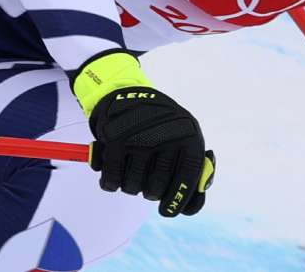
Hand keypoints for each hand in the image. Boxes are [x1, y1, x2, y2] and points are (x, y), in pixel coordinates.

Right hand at [88, 87, 213, 216]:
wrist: (127, 93)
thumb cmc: (161, 126)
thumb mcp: (186, 139)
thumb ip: (194, 174)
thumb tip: (189, 207)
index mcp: (189, 135)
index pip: (187, 179)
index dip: (178, 201)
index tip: (167, 211)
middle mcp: (166, 135)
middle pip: (156, 188)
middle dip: (150, 192)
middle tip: (147, 182)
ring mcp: (139, 137)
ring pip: (132, 186)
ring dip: (130, 186)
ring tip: (132, 172)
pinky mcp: (115, 139)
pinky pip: (111, 179)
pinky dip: (110, 183)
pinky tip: (112, 177)